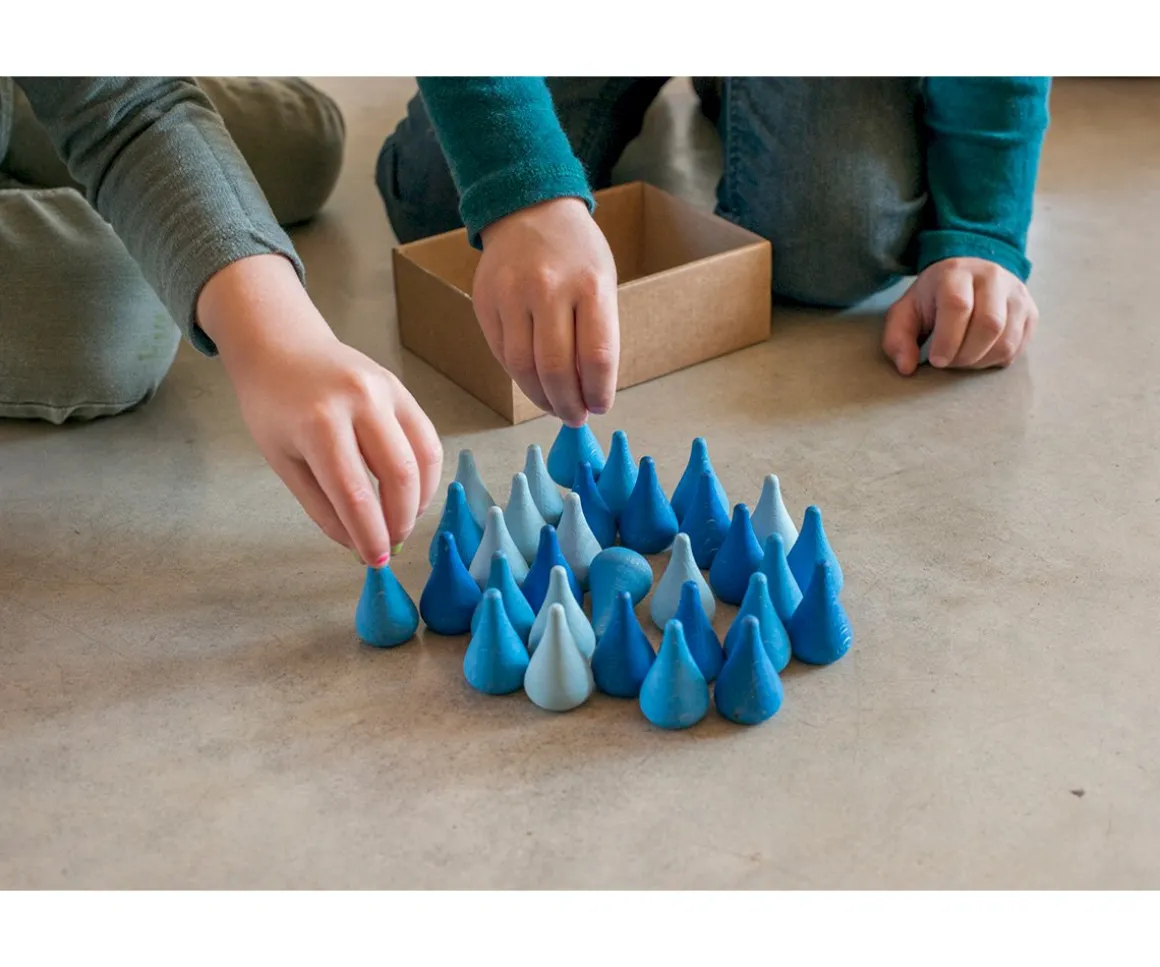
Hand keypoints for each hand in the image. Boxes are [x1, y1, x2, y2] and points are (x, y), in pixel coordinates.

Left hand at [197, 255, 442, 566]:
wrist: (280, 345)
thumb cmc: (272, 406)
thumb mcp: (283, 461)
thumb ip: (321, 506)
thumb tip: (357, 544)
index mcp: (319, 423)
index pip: (355, 494)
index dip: (370, 534)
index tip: (375, 561)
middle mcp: (359, 402)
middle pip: (399, 475)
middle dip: (400, 520)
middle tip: (391, 545)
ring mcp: (386, 390)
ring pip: (422, 457)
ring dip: (419, 499)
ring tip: (401, 520)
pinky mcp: (401, 388)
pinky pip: (426, 438)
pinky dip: (425, 473)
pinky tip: (411, 493)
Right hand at [474, 197, 618, 425]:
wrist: (529, 208)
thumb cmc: (576, 252)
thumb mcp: (602, 282)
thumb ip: (597, 334)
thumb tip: (588, 391)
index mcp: (590, 285)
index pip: (597, 357)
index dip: (599, 392)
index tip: (599, 406)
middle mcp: (548, 289)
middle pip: (557, 368)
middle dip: (568, 404)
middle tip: (575, 416)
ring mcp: (511, 295)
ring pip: (523, 368)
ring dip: (541, 398)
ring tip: (554, 406)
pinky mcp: (485, 302)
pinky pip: (502, 353)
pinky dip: (519, 376)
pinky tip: (533, 381)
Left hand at [883, 257, 1038, 375]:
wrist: (969, 274)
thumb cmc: (933, 298)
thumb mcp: (905, 312)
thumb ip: (897, 338)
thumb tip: (906, 367)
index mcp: (956, 274)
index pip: (958, 306)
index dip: (947, 340)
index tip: (936, 361)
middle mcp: (993, 278)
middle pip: (989, 325)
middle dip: (966, 355)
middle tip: (949, 362)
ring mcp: (1017, 294)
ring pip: (1007, 339)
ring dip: (982, 361)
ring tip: (963, 359)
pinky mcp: (1031, 311)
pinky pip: (1020, 346)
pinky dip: (997, 360)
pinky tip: (980, 355)